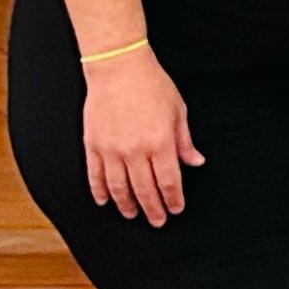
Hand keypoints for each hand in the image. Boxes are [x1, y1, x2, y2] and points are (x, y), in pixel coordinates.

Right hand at [82, 49, 200, 225]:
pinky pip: (95, 175)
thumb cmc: (152, 86)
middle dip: (153, 209)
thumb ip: (185, 141)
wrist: (119, 68)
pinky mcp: (93, 145)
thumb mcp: (178, 111)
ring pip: (119, 187)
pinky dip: (100, 191)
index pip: (169, 181)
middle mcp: (135, 150)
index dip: (173, 199)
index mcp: (160, 142)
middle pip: (145, 190)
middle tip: (157, 221)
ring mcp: (111, 149)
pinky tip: (105, 201)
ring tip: (133, 215)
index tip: (176, 209)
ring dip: (127, 205)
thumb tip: (195, 162)